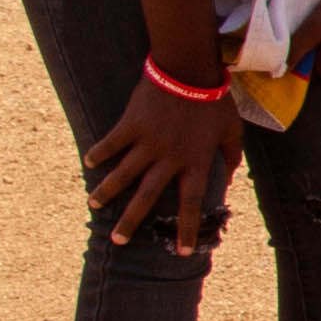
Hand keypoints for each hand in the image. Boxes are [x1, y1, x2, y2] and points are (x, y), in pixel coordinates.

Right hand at [81, 66, 241, 249]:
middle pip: (148, 197)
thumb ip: (230, 157)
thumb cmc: (214, 101)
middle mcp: (169, 158)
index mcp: (195, 162)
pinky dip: (99, 153)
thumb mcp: (232, 131)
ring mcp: (148, 142)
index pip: (192, 204)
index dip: (188, 229)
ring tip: (93, 206)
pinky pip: (111, 144)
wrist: (190, 70)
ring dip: (106, 192)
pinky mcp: (131, 125)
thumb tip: (228, 180)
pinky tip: (89, 163)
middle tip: (118, 240)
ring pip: (123, 174)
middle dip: (132, 221)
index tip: (183, 251)